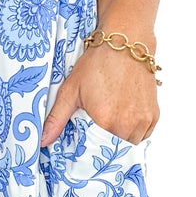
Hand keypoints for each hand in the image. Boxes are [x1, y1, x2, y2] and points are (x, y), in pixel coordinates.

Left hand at [40, 47, 158, 149]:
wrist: (125, 44)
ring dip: (120, 139)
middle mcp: (126, 124)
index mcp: (105, 121)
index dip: (89, 151)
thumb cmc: (97, 64)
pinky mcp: (153, 115)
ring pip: (130, 144)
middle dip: (104, 145)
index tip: (84, 145)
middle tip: (97, 130)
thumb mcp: (70, 90)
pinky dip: (134, 131)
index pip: (95, 153)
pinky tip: (124, 116)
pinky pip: (143, 134)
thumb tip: (42, 141)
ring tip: (110, 121)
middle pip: (113, 150)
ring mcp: (142, 120)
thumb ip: (56, 119)